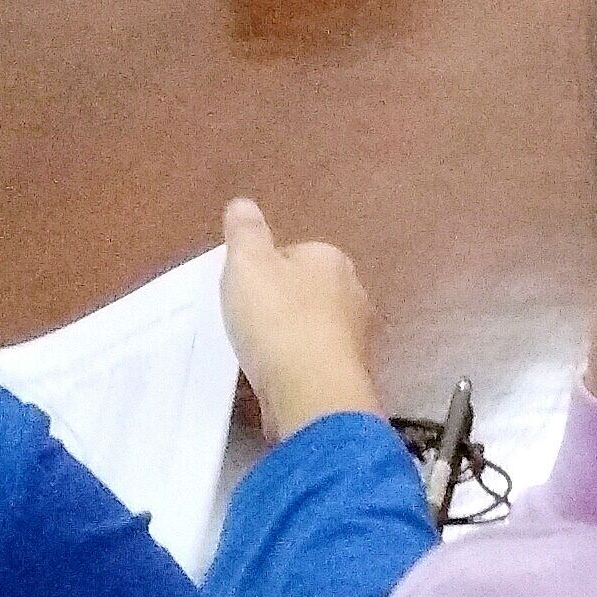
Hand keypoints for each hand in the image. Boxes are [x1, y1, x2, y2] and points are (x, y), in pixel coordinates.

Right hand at [219, 197, 381, 437]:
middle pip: (303, 292)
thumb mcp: (248, 265)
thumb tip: (243, 203)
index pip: (292, 254)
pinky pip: (312, 362)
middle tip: (246, 323)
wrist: (310, 392)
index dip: (262, 271)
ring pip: (309, 328)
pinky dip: (294, 367)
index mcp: (331, 259)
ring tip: (257, 353)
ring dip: (286, 339)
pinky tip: (274, 378)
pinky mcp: (347, 373)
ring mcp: (354, 336)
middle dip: (277, 305)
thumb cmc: (277, 320)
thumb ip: (245, 233)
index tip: (242, 291)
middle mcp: (352, 292)